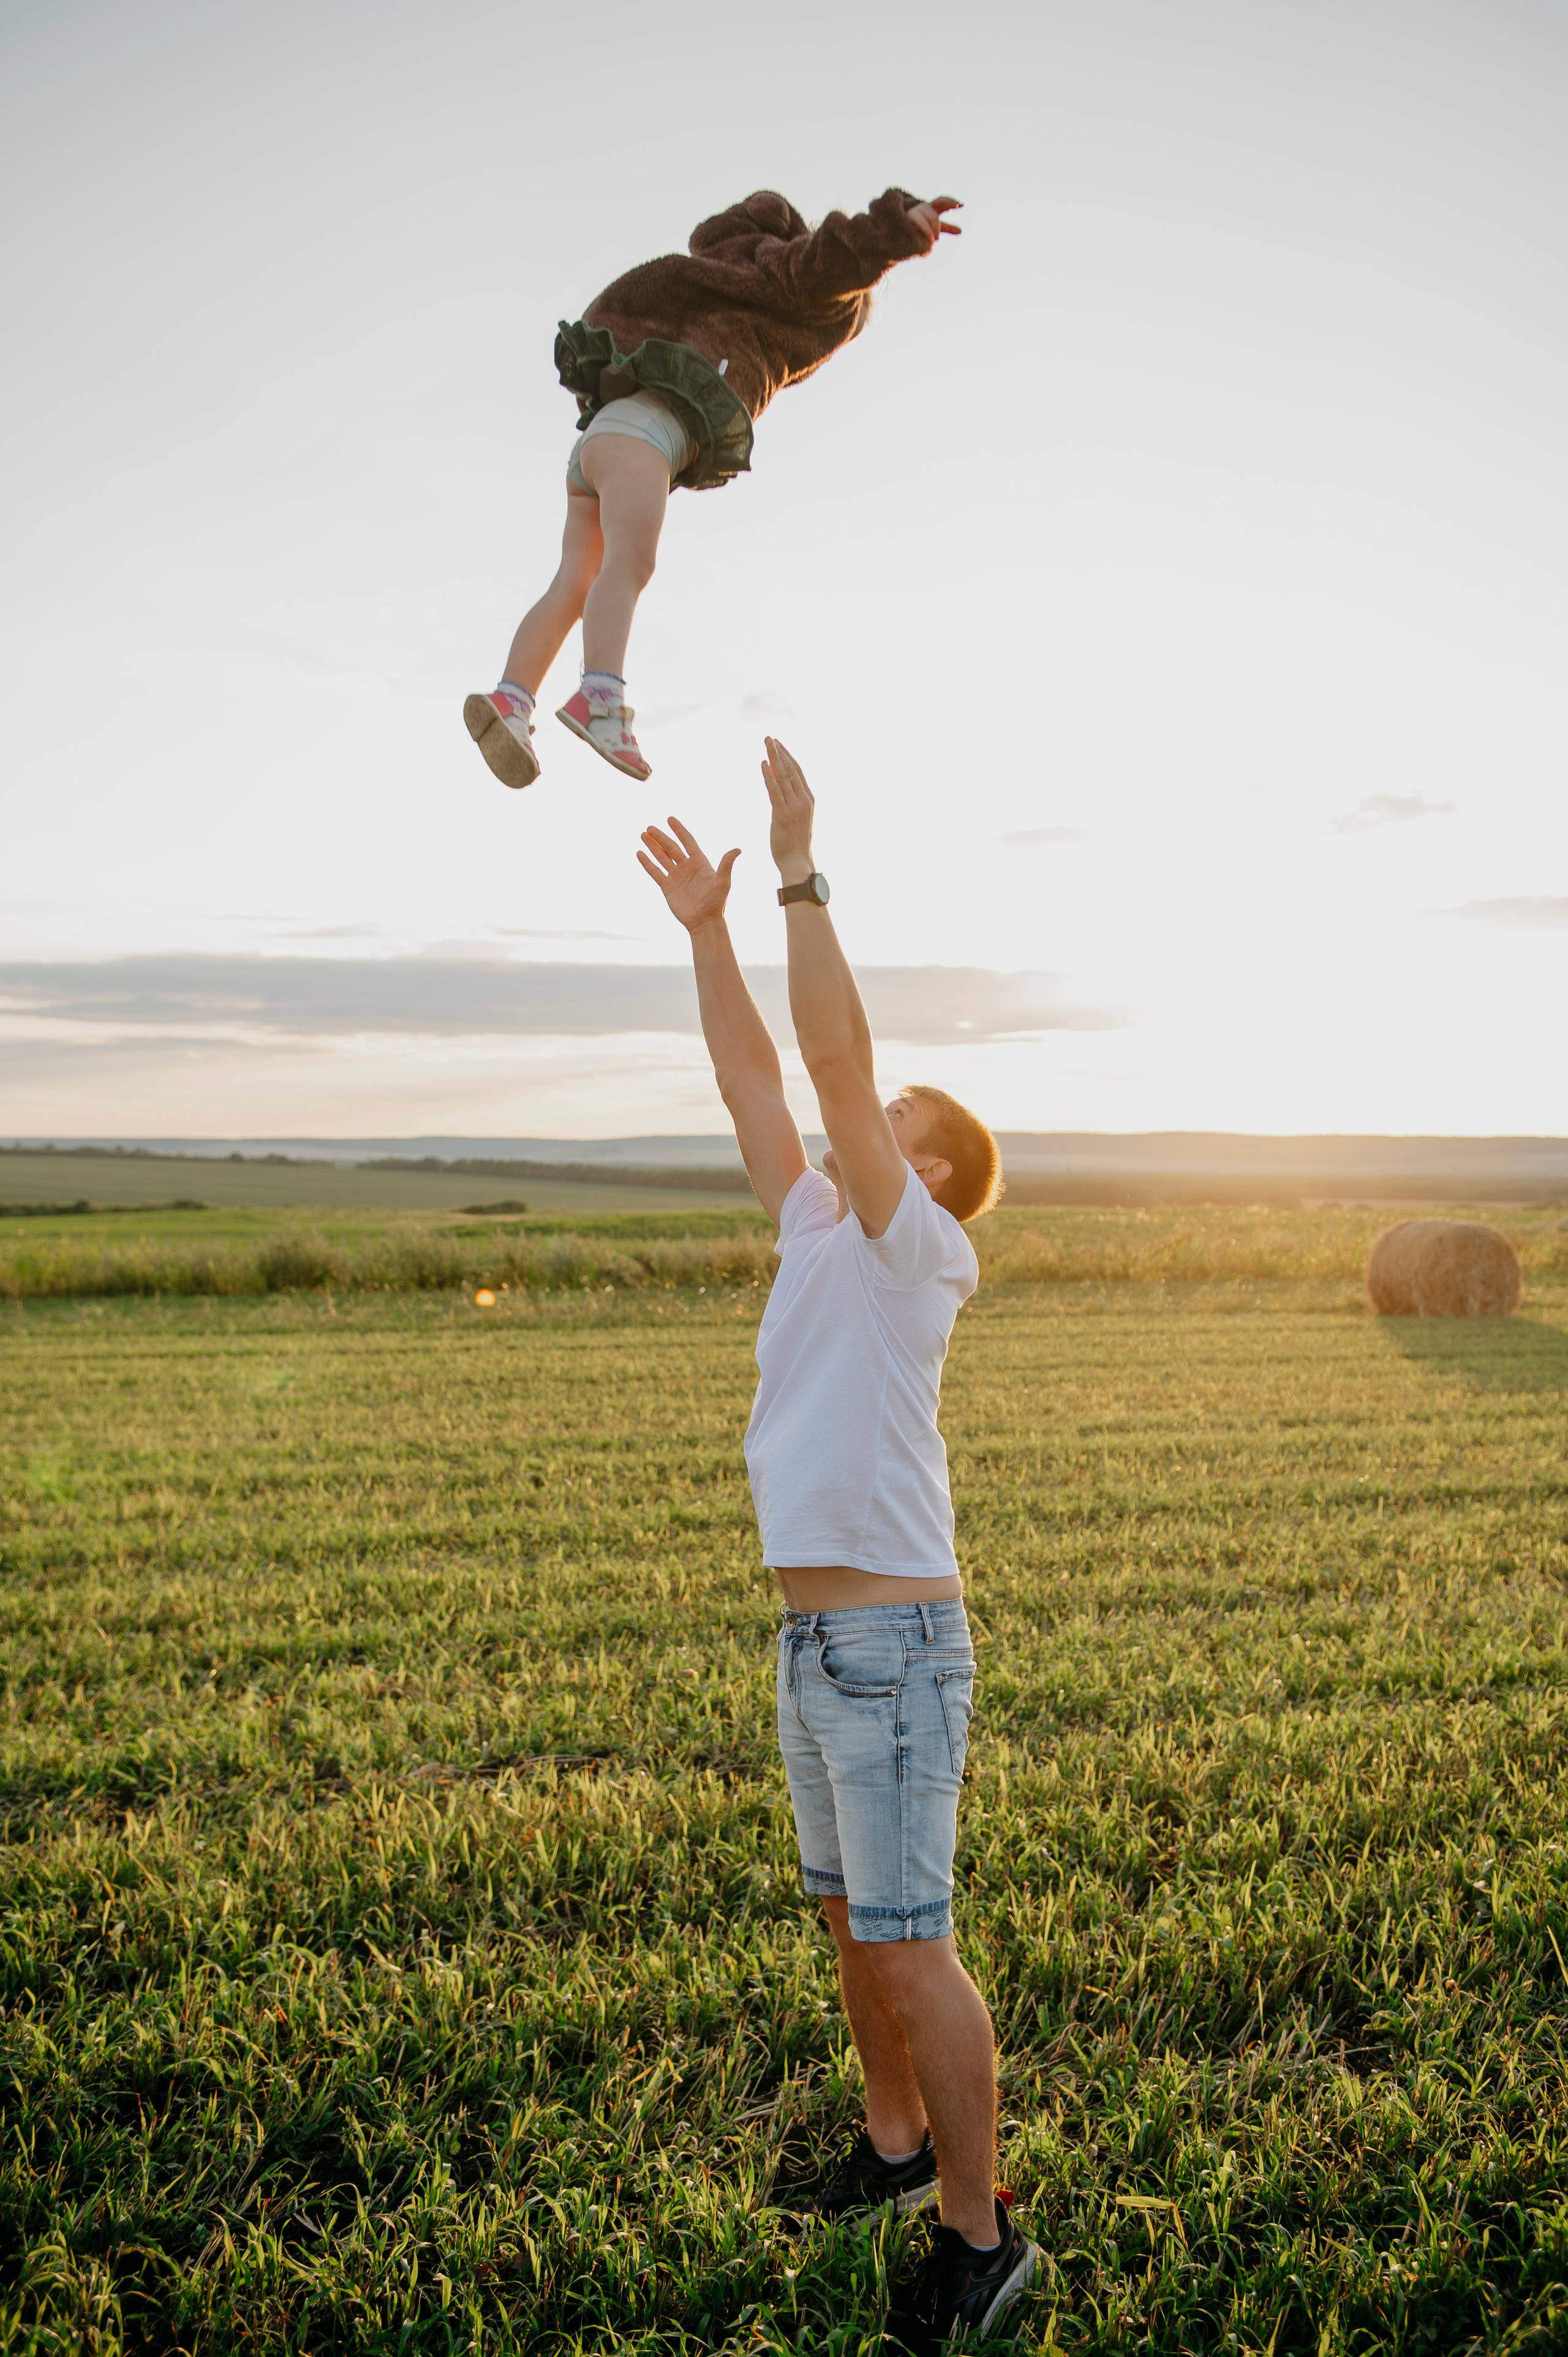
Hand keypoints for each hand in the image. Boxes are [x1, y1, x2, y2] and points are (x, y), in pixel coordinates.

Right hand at [637, 819, 739, 932]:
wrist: (704, 922)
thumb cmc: (716, 902)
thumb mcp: (723, 882)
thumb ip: (726, 864)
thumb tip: (738, 849)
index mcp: (700, 862)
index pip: (688, 842)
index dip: (679, 830)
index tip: (670, 819)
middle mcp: (687, 867)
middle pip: (671, 848)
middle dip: (661, 837)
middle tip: (650, 828)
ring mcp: (676, 877)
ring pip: (662, 857)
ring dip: (653, 846)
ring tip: (643, 835)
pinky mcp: (667, 887)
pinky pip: (655, 872)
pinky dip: (647, 863)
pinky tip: (640, 853)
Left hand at [762, 737, 815, 884]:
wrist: (796, 862)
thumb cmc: (795, 844)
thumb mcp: (797, 819)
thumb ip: (792, 803)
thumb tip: (783, 792)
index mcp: (808, 800)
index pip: (797, 772)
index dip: (788, 756)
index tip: (778, 744)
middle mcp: (803, 801)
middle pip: (790, 770)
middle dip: (779, 752)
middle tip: (769, 737)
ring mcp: (794, 807)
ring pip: (783, 777)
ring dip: (774, 758)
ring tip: (766, 743)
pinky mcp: (782, 815)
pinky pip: (775, 791)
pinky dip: (769, 776)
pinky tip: (764, 763)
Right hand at [905, 195, 961, 253]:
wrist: (895, 238)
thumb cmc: (915, 232)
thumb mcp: (933, 229)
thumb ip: (946, 228)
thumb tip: (961, 230)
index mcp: (929, 209)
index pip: (941, 203)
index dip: (950, 203)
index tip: (962, 205)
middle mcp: (922, 208)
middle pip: (936, 205)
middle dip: (945, 209)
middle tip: (946, 224)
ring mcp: (913, 212)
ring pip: (931, 215)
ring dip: (935, 226)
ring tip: (935, 239)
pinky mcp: (907, 218)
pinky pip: (919, 220)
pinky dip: (926, 229)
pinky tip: (931, 238)